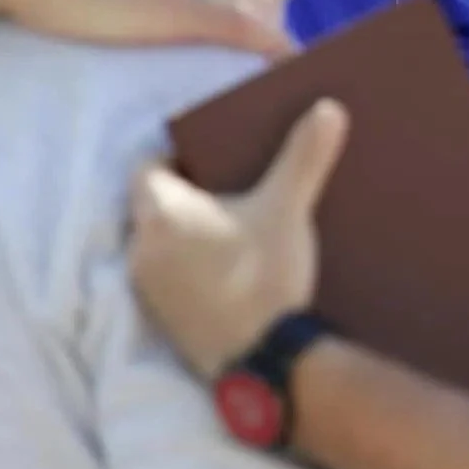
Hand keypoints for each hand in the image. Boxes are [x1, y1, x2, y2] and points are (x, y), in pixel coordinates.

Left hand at [127, 98, 348, 377]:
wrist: (262, 361)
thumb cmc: (263, 275)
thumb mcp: (288, 208)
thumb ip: (304, 156)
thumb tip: (327, 107)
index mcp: (161, 212)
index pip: (145, 167)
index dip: (174, 157)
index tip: (210, 157)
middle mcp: (141, 249)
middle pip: (152, 206)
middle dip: (186, 195)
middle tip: (229, 188)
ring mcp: (149, 290)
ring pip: (160, 245)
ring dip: (186, 235)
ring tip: (232, 228)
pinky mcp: (165, 321)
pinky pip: (169, 278)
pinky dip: (190, 268)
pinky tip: (229, 269)